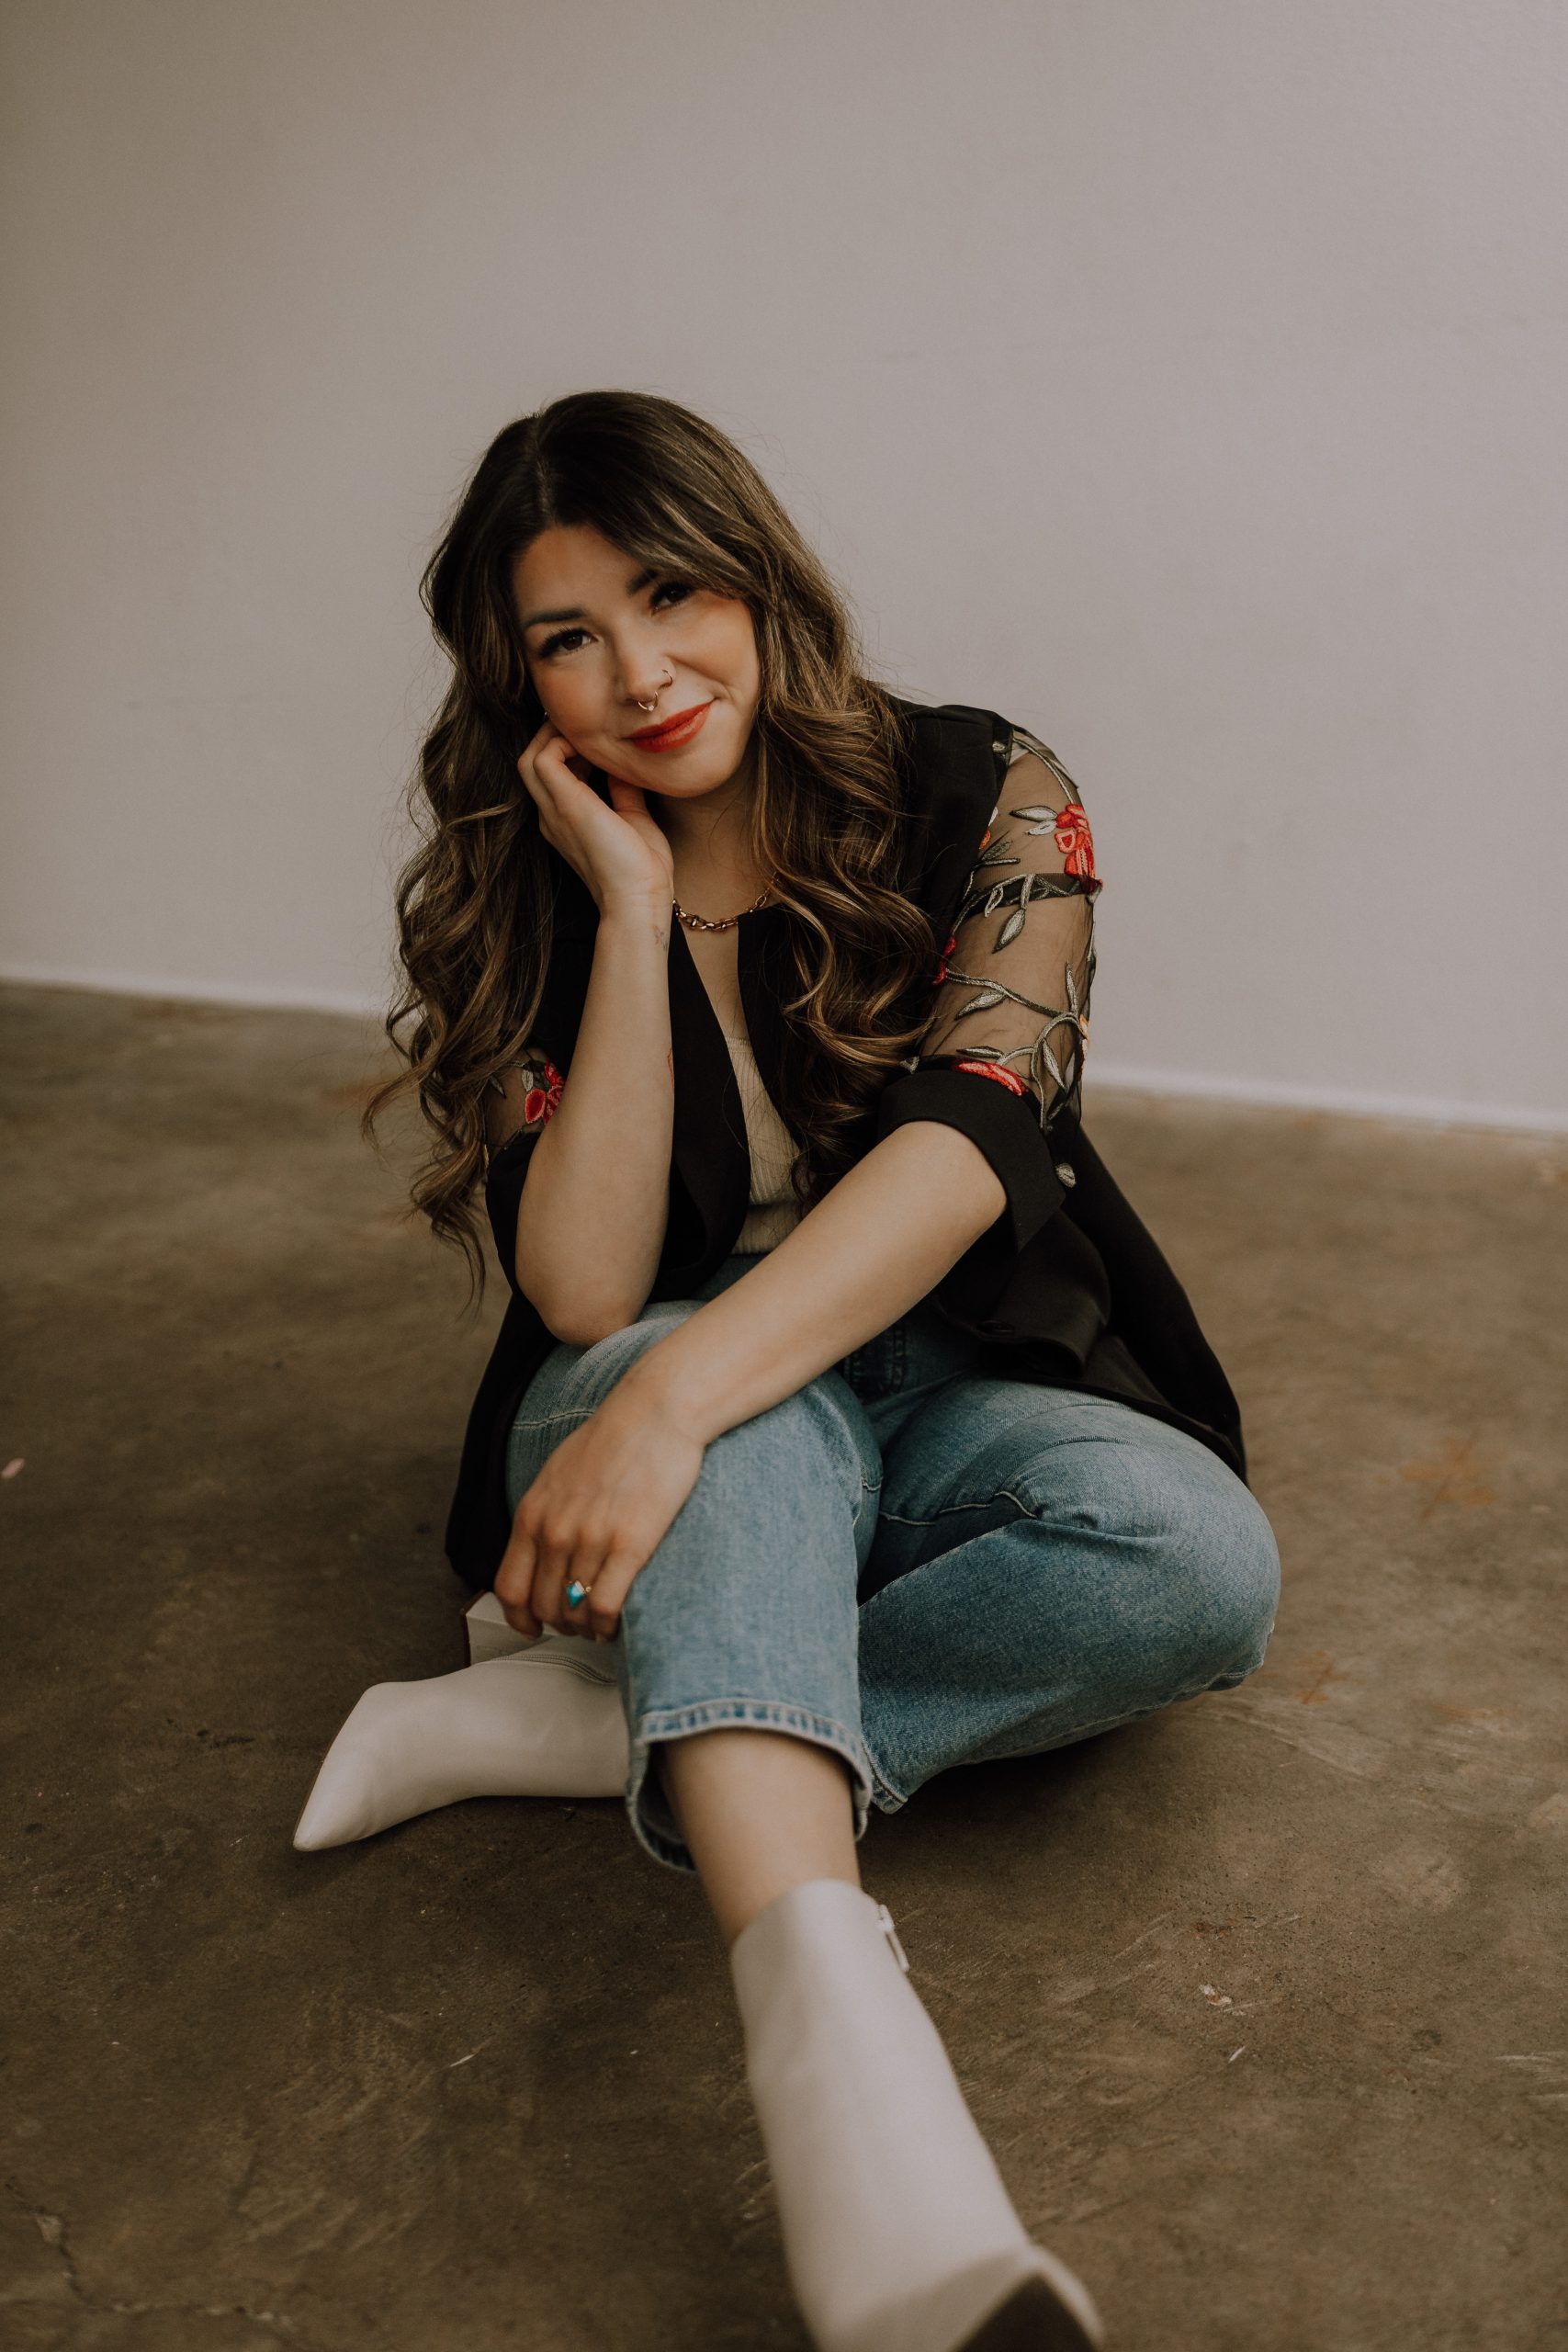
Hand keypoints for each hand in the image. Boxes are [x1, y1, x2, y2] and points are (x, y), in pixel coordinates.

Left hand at [493, 1374, 706, 1642]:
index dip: (519, 1619)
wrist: (654, 1414)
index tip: (532, 1628)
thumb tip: (541, 1553)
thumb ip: (544, 1516)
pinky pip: (606, 1607)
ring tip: (601, 1624)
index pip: (509, 1588)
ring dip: (587, 1627)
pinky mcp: (629, 1545)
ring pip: (575, 1612)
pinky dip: (609, 1625)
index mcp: (532, 1515)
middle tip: (579, 1623)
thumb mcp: (556, 1476)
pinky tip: (617, 1622)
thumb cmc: (612, 1441)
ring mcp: (590, 1540)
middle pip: (544, 1606)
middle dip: (561, 1624)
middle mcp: (555, 1532)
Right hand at [518, 719, 674, 916]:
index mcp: (566, 822)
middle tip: (586, 730)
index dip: (569, 751)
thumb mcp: (633, 819)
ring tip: (584, 733)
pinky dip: (560, 743)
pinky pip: (544, 759)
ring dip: (553, 738)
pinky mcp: (564, 804)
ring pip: (529, 758)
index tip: (597, 743)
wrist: (638, 898)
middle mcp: (552, 816)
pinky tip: (589, 745)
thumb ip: (622, 792)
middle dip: (554, 738)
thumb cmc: (642, 869)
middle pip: (531, 763)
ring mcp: (554, 811)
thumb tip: (622, 766)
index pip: (552, 776)